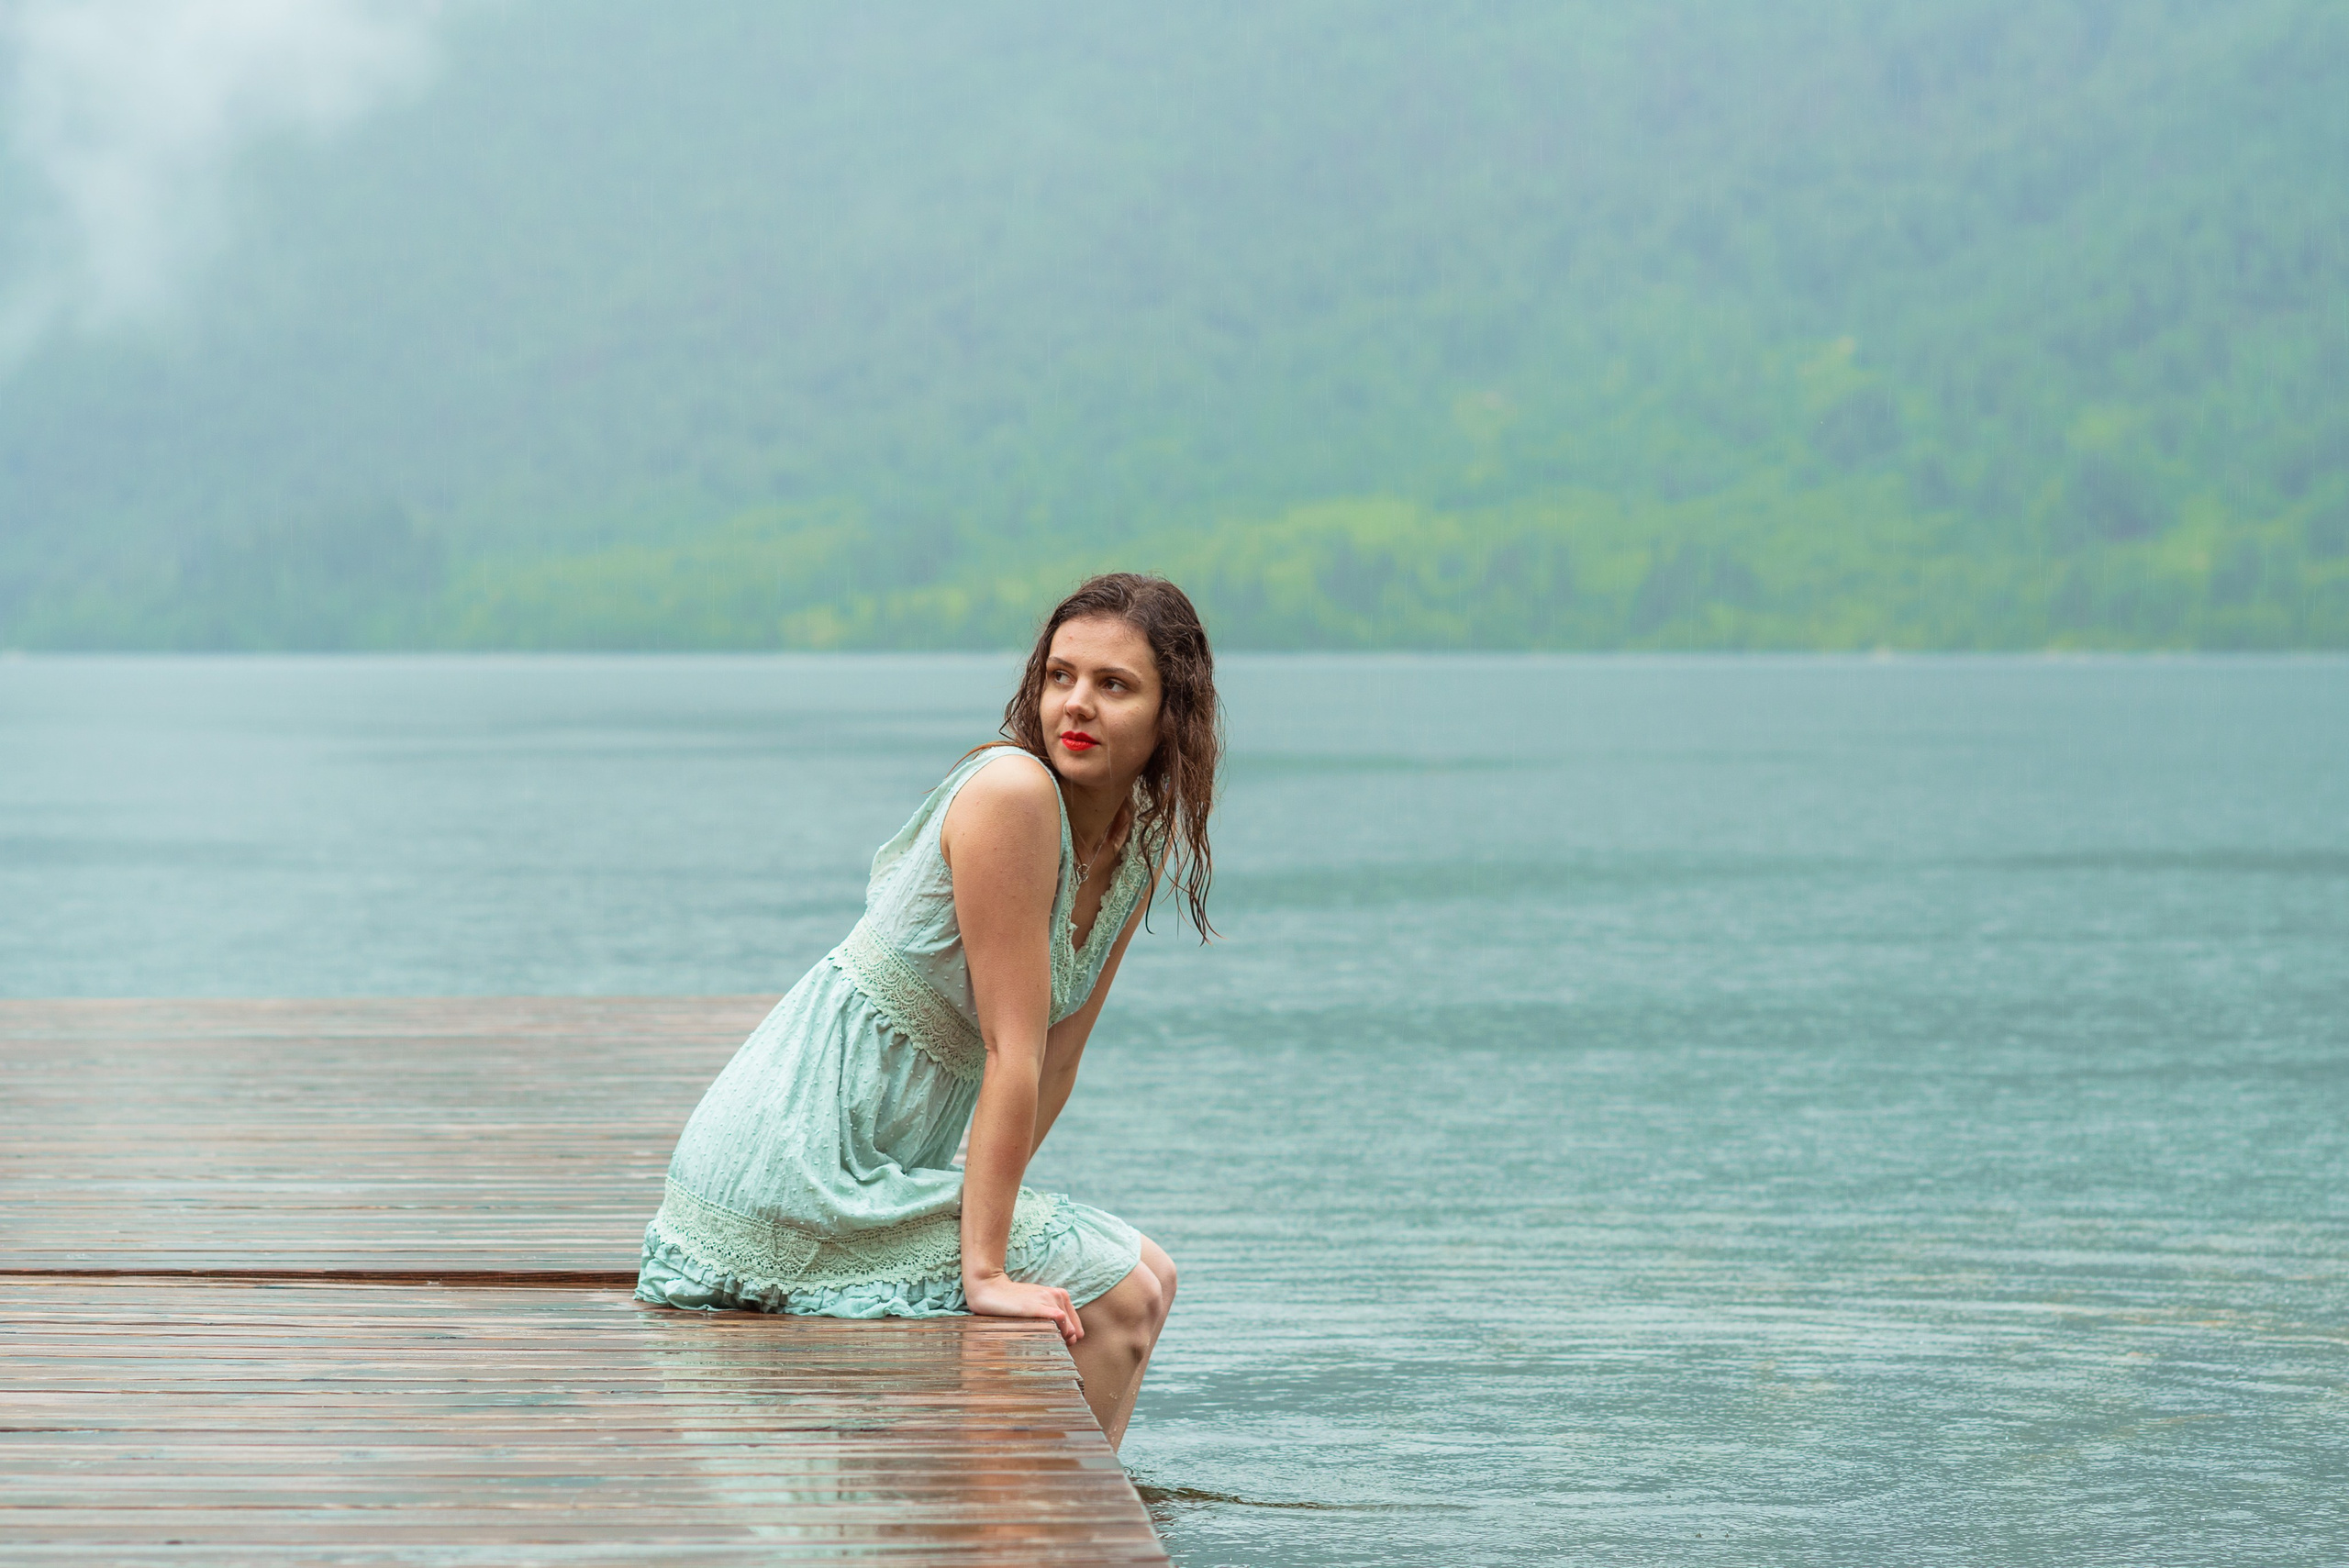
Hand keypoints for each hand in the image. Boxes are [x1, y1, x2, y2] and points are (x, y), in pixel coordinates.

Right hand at [963, 1269, 1082, 1343]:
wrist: (990, 1288)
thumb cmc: (1012, 1300)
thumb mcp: (1036, 1304)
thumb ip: (1050, 1316)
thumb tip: (1064, 1339)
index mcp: (1060, 1295)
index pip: (1076, 1326)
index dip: (1069, 1339)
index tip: (1055, 1345)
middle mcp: (1057, 1295)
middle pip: (1074, 1331)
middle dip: (1065, 1343)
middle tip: (1048, 1347)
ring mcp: (1048, 1299)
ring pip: (1069, 1329)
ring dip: (1060, 1341)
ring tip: (1043, 1344)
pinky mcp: (1038, 1306)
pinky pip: (1060, 1320)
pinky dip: (1057, 1334)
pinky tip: (1043, 1339)